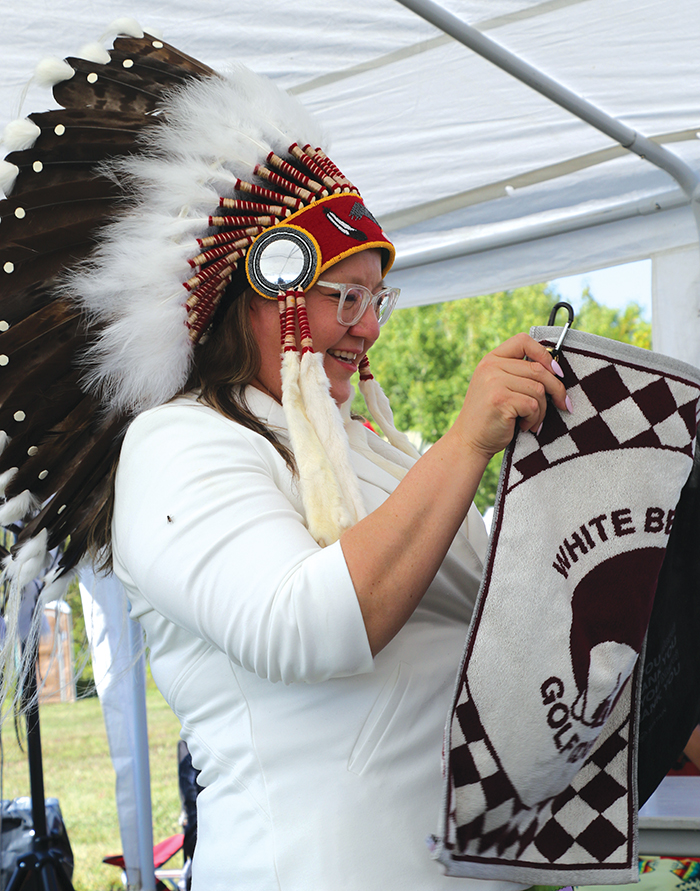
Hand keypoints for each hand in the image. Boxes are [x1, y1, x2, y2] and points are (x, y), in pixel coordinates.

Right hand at [454, 333, 569, 459]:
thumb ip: (517, 373)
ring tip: (531, 420)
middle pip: (538, 369)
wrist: (469, 441)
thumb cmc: (490, 416)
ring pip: (538, 389)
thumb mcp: (498, 386)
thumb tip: (555, 370)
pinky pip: (533, 405)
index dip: (544, 354)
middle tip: (561, 403)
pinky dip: (534, 419)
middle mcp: (490, 367)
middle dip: (555, 389)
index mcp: (491, 360)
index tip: (556, 372)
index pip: (523, 341)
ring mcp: (494, 383)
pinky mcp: (501, 400)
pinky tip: (524, 426)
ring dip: (542, 410)